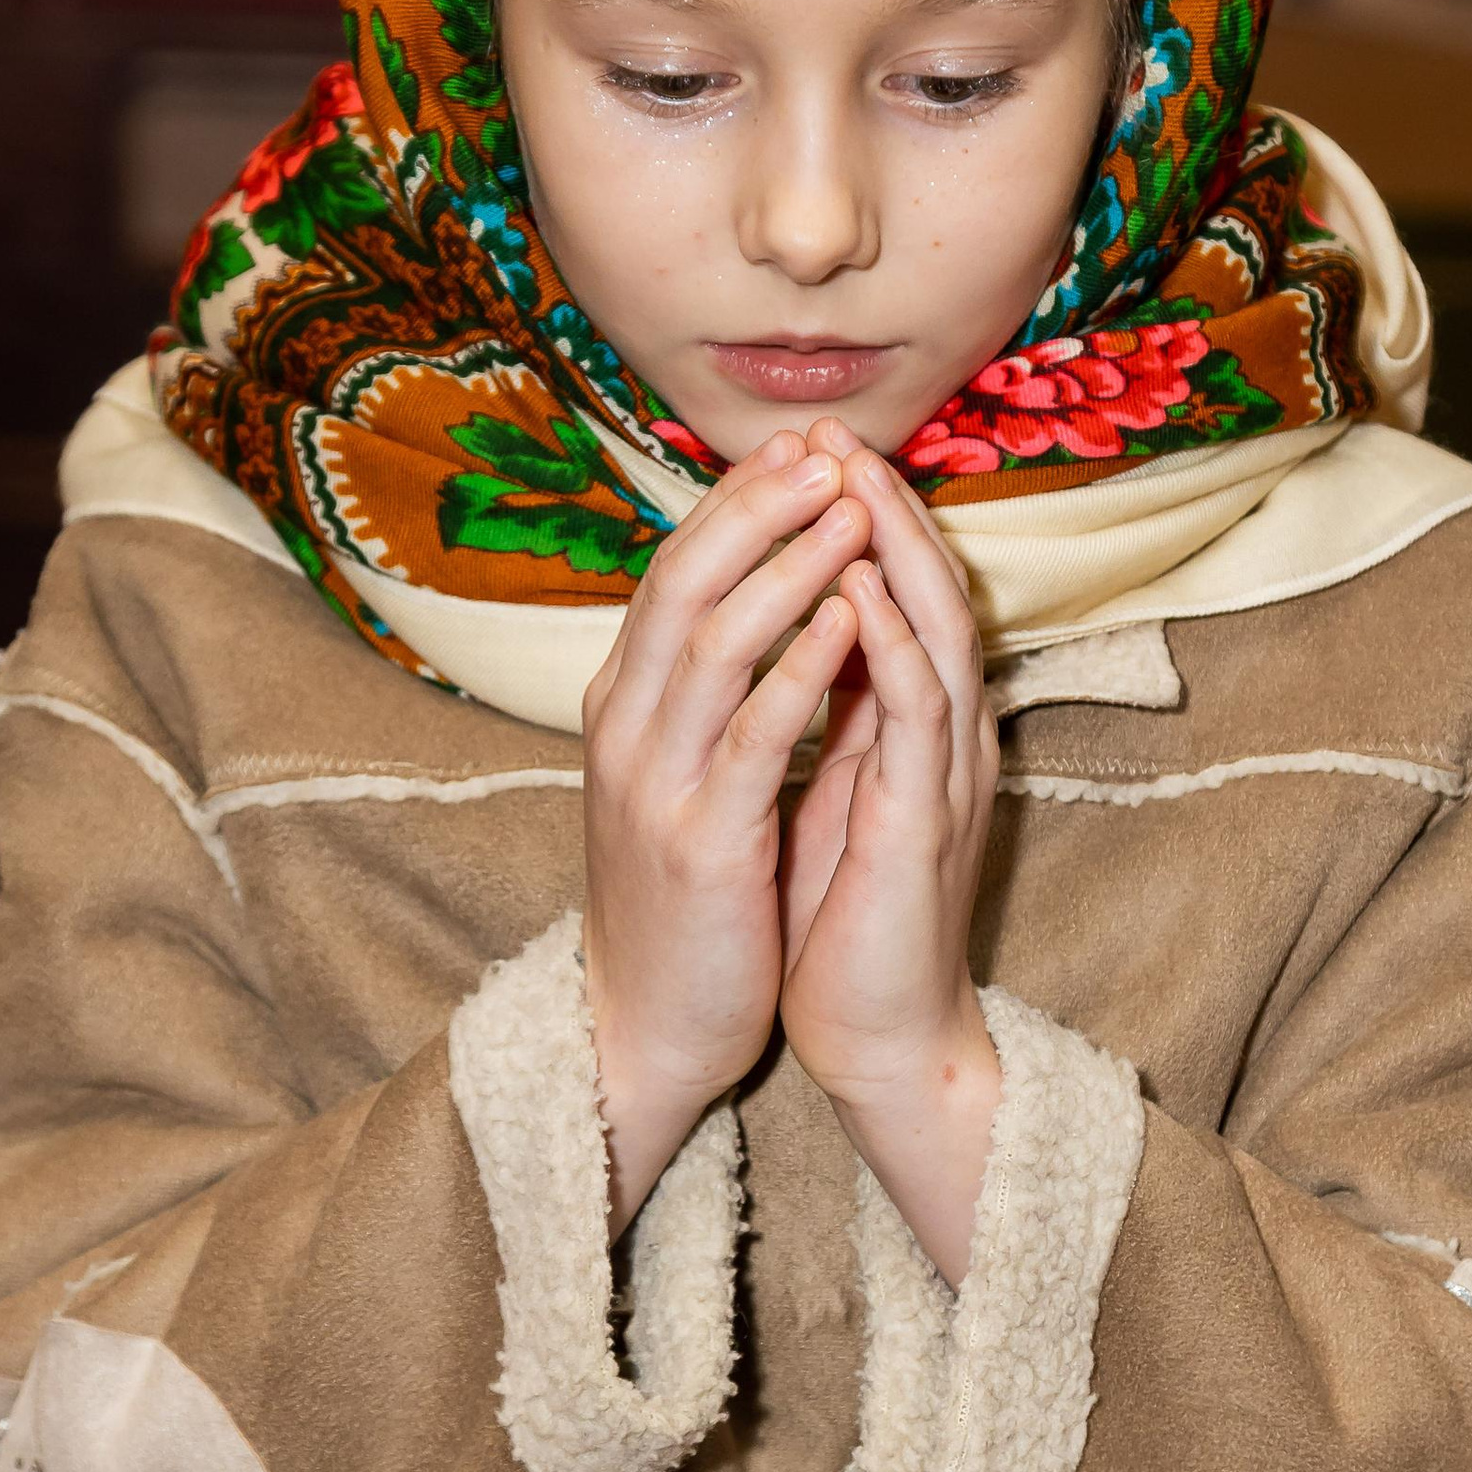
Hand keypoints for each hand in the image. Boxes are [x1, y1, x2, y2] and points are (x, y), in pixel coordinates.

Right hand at [582, 431, 870, 1231]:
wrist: (647, 1025)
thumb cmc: (685, 899)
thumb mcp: (680, 775)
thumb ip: (703, 693)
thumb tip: (755, 602)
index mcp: (623, 707)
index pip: (676, 574)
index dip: (736, 504)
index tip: (800, 446)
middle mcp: (624, 728)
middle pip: (684, 583)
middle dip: (757, 508)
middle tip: (825, 450)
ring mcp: (656, 782)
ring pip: (714, 640)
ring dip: (787, 566)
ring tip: (849, 507)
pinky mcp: (701, 841)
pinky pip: (753, 733)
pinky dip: (800, 665)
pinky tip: (849, 616)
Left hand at [778, 424, 1000, 1281]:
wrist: (878, 1038)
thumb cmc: (845, 920)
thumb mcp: (830, 788)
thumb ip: (830, 710)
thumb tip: (797, 630)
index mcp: (912, 727)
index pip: (895, 595)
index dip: (857, 517)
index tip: (805, 448)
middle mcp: (942, 736)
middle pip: (927, 589)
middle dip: (880, 505)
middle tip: (834, 429)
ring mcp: (944, 775)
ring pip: (938, 631)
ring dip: (893, 549)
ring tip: (851, 477)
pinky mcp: (926, 823)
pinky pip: (917, 715)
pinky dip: (891, 643)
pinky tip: (859, 589)